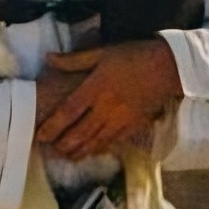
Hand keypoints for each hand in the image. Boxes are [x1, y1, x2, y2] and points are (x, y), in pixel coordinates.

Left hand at [35, 39, 182, 159]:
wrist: (168, 67)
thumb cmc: (133, 56)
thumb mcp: (102, 52)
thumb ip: (74, 59)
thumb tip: (48, 58)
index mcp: (96, 87)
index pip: (69, 111)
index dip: (53, 126)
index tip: (40, 135)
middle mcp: (106, 107)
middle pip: (80, 132)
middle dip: (63, 144)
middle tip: (49, 150)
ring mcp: (120, 119)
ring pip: (95, 142)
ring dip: (78, 151)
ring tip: (65, 157)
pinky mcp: (133, 126)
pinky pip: (112, 143)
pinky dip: (99, 150)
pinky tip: (90, 153)